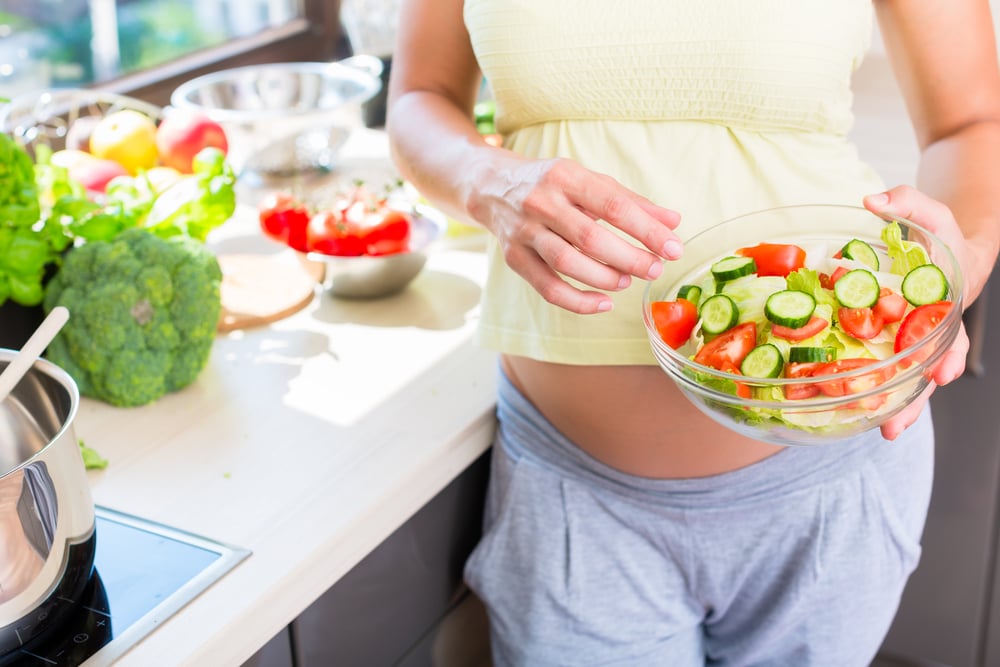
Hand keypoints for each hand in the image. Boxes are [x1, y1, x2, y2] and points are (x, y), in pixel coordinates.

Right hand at [467, 154, 682, 313]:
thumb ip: (631, 202)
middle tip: (655, 269)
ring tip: (628, 281)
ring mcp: (524, 232)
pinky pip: (547, 287)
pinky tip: (604, 303)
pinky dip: (578, 301)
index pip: (612, 205)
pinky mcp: (514, 257)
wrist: (492, 186)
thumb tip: (673, 223)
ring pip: (567, 263)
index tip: (673, 248)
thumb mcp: (589, 181)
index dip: (646, 230)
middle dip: (629, 258)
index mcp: (566, 176)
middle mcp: (541, 202)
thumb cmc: (552, 185)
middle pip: (590, 238)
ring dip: (604, 278)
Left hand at [863, 185, 970, 439]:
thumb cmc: (941, 235)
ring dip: (895, 406)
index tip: (942, 373)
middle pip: (927, 372)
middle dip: (915, 401)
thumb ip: (909, 203)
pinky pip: (882, 368)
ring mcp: (912, 343)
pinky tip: (851, 409)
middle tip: (895, 427)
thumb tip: (872, 200)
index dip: (947, 355)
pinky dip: (871, 388)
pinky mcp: (889, 344)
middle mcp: (931, 332)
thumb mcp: (932, 214)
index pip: (951, 336)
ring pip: (906, 380)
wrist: (942, 248)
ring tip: (880, 432)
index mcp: (948, 307)